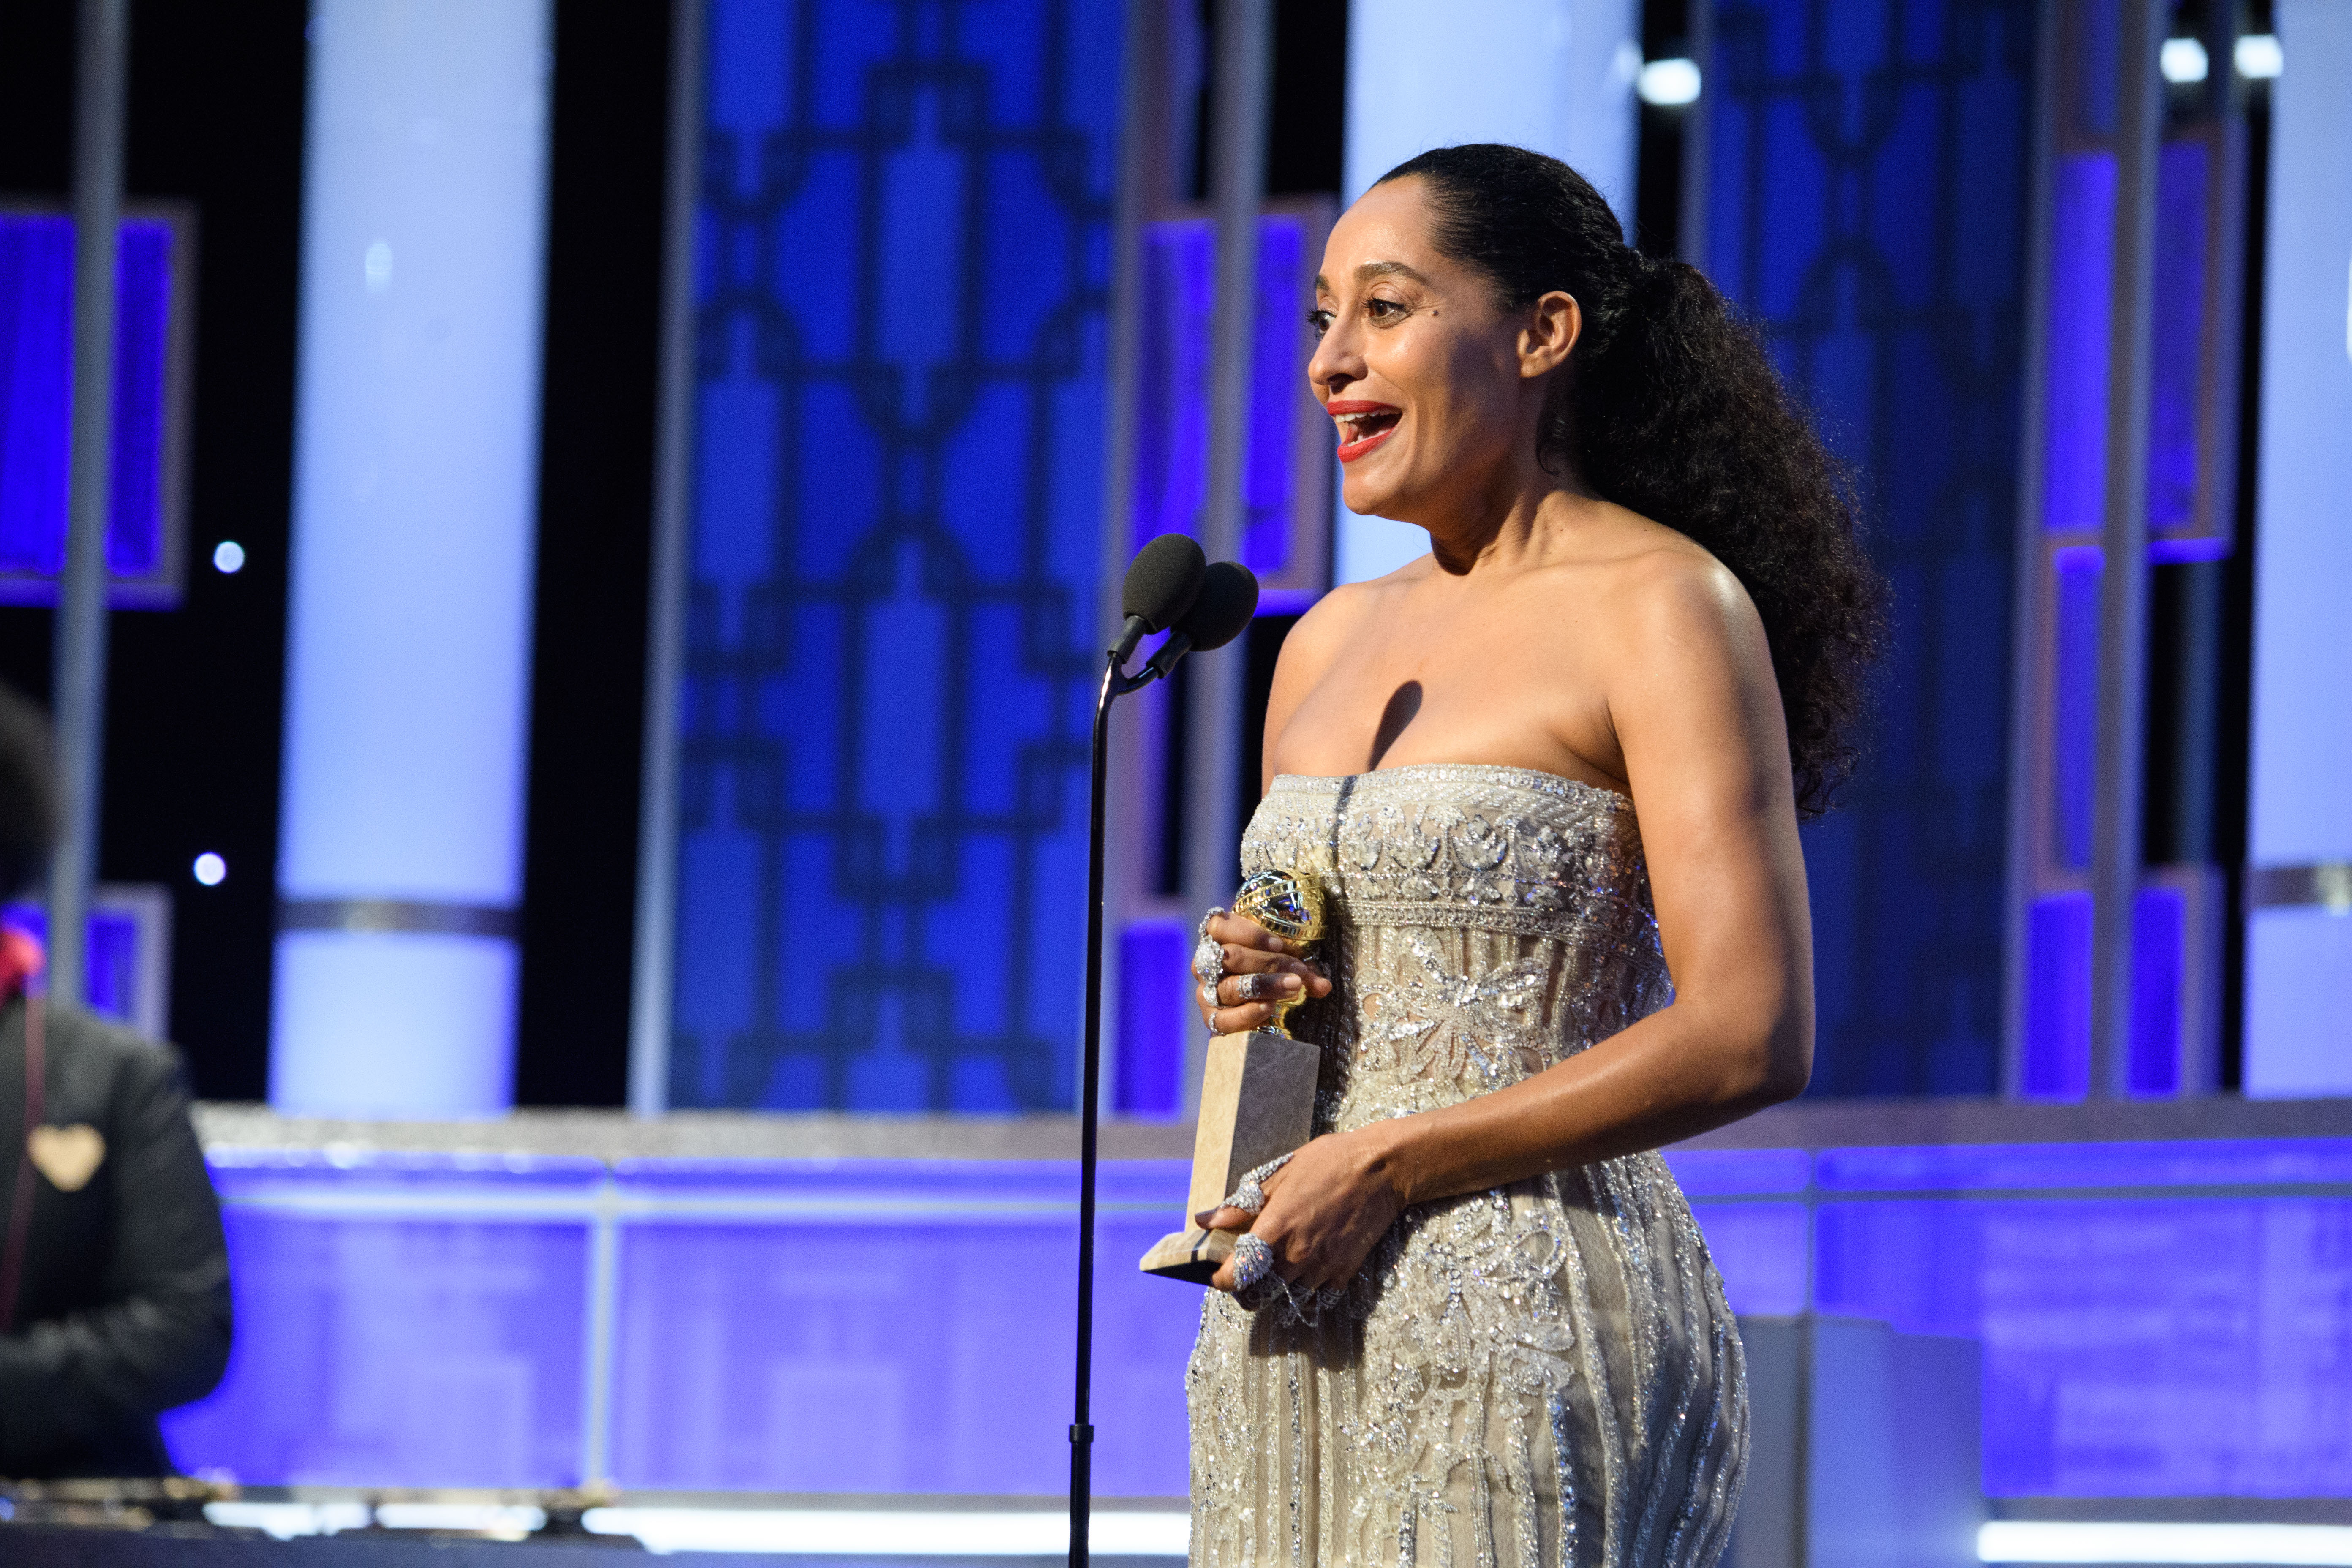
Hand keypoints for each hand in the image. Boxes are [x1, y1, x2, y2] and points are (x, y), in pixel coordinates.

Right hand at [1195, 909, 1332, 1035]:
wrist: (1252, 1006)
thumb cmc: (1271, 971)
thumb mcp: (1287, 964)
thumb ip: (1304, 972)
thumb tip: (1324, 986)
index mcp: (1217, 937)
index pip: (1219, 925)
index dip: (1248, 933)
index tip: (1279, 944)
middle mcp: (1205, 962)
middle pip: (1231, 957)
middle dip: (1268, 963)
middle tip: (1298, 971)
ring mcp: (1205, 991)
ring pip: (1229, 986)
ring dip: (1264, 986)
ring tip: (1293, 987)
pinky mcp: (1211, 1018)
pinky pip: (1223, 1018)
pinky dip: (1247, 1013)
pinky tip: (1268, 1008)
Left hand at [1203, 1128, 1407, 1293]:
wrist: (1381, 1169)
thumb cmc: (1328, 1163)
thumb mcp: (1279, 1174)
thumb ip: (1240, 1205)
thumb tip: (1204, 1220)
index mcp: (1275, 1229)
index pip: (1236, 1275)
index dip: (1221, 1279)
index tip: (1218, 1273)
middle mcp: (1296, 1255)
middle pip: (1257, 1296)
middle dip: (1244, 1291)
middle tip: (1243, 1277)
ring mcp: (1322, 1267)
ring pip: (1286, 1300)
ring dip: (1274, 1294)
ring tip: (1271, 1277)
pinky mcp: (1344, 1272)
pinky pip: (1317, 1298)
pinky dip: (1305, 1294)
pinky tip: (1301, 1277)